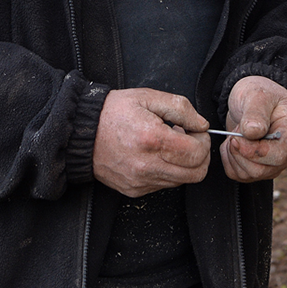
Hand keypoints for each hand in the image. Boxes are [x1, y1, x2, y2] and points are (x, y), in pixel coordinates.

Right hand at [93, 88, 210, 197]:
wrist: (83, 132)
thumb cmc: (114, 112)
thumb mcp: (148, 97)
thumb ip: (181, 108)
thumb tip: (201, 124)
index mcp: (153, 139)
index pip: (197, 154)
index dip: (204, 141)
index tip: (196, 131)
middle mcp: (147, 165)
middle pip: (196, 174)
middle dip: (200, 156)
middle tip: (190, 140)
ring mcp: (140, 181)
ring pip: (182, 182)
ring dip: (184, 165)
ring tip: (170, 146)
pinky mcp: (135, 190)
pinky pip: (164, 186)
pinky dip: (169, 172)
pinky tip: (157, 155)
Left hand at [220, 76, 286, 183]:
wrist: (252, 100)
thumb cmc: (258, 93)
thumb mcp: (256, 94)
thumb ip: (255, 112)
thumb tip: (252, 133)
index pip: (278, 154)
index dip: (254, 151)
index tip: (236, 138)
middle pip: (264, 169)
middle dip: (241, 153)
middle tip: (235, 132)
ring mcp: (277, 162)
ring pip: (251, 175)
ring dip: (234, 156)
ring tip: (235, 135)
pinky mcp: (263, 168)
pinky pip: (242, 176)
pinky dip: (230, 162)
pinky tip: (231, 145)